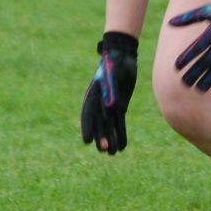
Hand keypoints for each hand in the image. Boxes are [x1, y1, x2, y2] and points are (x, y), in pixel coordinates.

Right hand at [80, 31, 137, 154]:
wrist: (123, 55)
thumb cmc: (116, 61)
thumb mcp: (114, 72)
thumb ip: (111, 88)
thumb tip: (111, 107)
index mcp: (93, 94)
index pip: (88, 113)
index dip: (87, 127)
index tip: (87, 140)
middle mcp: (99, 102)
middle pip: (98, 123)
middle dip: (100, 137)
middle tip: (104, 150)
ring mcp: (109, 105)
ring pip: (109, 126)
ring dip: (111, 139)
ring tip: (113, 154)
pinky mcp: (119, 106)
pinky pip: (119, 122)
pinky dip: (120, 133)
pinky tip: (123, 146)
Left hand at [169, 0, 210, 91]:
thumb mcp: (207, 9)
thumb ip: (188, 17)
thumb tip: (169, 23)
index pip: (197, 47)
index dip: (186, 58)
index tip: (177, 67)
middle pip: (207, 61)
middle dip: (195, 73)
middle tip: (185, 83)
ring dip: (209, 80)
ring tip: (199, 89)